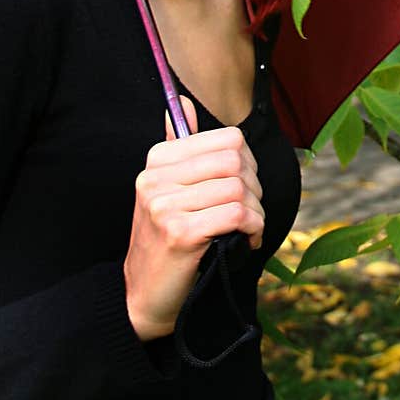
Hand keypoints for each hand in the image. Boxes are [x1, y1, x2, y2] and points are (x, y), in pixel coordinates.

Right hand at [123, 96, 264, 341]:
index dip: (248, 162)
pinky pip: (237, 215)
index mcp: (158, 160)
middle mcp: (156, 178)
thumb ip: (178, 147)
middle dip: (255, 187)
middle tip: (250, 210)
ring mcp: (165, 206)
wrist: (143, 297)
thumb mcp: (166, 190)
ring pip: (239, 189)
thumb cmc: (165, 241)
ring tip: (248, 229)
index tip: (244, 185)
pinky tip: (247, 241)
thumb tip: (182, 101)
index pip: (228, 139)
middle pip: (236, 160)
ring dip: (256, 213)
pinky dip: (252, 229)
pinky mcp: (179, 233)